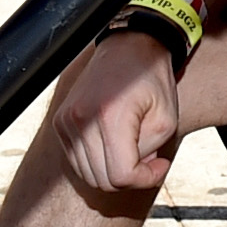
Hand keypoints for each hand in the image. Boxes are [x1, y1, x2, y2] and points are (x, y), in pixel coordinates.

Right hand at [56, 34, 181, 192]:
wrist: (128, 47)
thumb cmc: (151, 79)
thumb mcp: (166, 118)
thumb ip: (149, 153)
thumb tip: (132, 173)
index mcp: (109, 117)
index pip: (120, 176)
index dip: (145, 179)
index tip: (160, 165)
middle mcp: (81, 121)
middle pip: (102, 180)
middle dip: (131, 178)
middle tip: (150, 160)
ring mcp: (66, 121)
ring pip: (88, 175)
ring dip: (113, 172)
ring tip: (134, 151)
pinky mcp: (60, 121)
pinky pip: (77, 160)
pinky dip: (98, 162)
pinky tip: (116, 147)